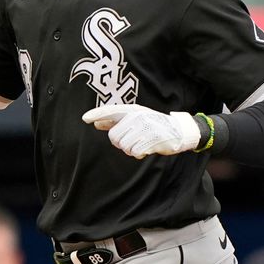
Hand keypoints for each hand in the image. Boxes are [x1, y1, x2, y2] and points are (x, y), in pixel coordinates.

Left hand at [82, 104, 201, 158]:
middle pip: (114, 136)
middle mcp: (138, 116)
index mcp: (133, 110)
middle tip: (132, 141)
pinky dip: (138, 153)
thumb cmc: (153, 126)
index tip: (85, 118)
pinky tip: (146, 149)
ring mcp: (145, 127)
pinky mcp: (152, 138)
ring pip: (124, 146)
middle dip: (120, 143)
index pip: (111, 110)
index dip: (97, 114)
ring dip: (130, 150)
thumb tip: (96, 123)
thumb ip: (116, 121)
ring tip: (140, 144)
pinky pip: (135, 152)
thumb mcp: (136, 119)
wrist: (178, 131)